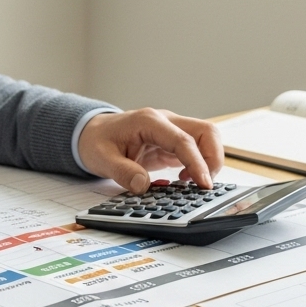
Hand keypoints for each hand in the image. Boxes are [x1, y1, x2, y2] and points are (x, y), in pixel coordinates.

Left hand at [78, 108, 222, 192]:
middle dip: (213, 159)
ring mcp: (171, 129)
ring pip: (206, 138)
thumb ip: (122, 172)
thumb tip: (143, 185)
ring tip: (193, 183)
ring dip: (209, 161)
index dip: (197, 162)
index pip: (183, 140)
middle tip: (204, 184)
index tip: (203, 184)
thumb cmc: (97, 142)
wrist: (92, 134)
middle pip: (206, 132)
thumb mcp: (102, 159)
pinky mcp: (173, 141)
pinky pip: (197, 149)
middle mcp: (165, 121)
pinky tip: (184, 179)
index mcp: (149, 121)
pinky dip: (199, 164)